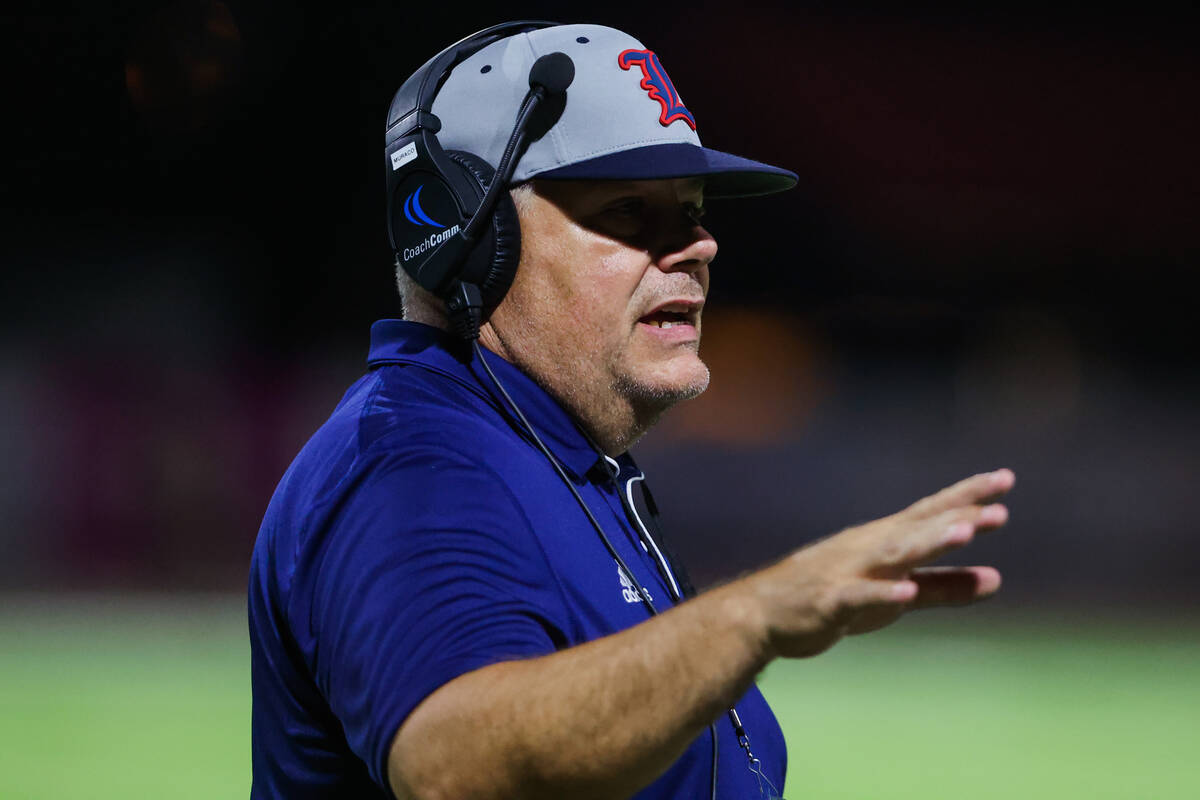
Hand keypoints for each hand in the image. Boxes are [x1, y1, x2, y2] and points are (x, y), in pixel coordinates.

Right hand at [745, 469, 1014, 658]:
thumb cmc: (832, 596)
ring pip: (894, 553)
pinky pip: (859, 596)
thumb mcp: (898, 594)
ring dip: (928, 542)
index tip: (1005, 479)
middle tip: (998, 509)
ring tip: (963, 533)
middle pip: (918, 528)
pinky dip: (882, 594)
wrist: (763, 613)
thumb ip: (944, 587)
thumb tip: (997, 579)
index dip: (968, 496)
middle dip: (957, 517)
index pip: (932, 512)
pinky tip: (906, 595)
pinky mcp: (830, 601)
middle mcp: (870, 548)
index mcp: (887, 541)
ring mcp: (849, 571)